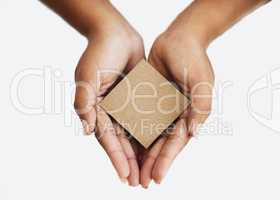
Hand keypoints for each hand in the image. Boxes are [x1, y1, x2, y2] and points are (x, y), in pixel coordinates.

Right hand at [73, 3, 144, 185]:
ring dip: (141, 153)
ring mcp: (125, 105)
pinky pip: (145, 118)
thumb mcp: (86, 77)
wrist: (115, 33)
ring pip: (134, 134)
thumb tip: (88, 132)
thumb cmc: (99, 53)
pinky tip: (158, 146)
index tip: (125, 176)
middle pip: (121, 142)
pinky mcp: (138, 98)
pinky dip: (150, 132)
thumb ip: (85, 104)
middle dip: (129, 163)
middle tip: (138, 183)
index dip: (116, 159)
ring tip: (148, 171)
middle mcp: (111, 111)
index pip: (107, 140)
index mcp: (97, 110)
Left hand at [140, 9, 214, 187]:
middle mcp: (176, 114)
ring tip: (133, 171)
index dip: (166, 161)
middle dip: (152, 164)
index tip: (156, 178)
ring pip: (151, 135)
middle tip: (140, 183)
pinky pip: (142, 118)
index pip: (176, 143)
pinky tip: (127, 145)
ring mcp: (163, 107)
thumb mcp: (201, 82)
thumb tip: (193, 133)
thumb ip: (200, 107)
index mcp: (190, 115)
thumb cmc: (193, 58)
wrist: (180, 37)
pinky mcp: (151, 98)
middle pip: (162, 144)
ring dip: (143, 154)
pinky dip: (136, 132)